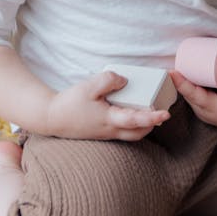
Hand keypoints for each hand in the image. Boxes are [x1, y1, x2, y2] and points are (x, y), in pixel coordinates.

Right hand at [46, 71, 170, 140]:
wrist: (51, 118)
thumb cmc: (69, 104)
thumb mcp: (88, 87)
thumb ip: (108, 80)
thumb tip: (125, 80)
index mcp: (109, 119)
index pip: (136, 120)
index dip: (152, 117)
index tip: (165, 114)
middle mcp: (110, 130)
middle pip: (138, 133)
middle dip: (151, 124)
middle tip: (160, 110)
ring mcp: (106, 134)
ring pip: (131, 135)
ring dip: (142, 126)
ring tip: (147, 110)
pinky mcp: (101, 133)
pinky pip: (122, 132)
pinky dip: (131, 125)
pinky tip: (129, 112)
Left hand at [171, 58, 216, 129]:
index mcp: (211, 108)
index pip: (191, 94)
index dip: (180, 82)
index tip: (171, 71)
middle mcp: (203, 111)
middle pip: (186, 92)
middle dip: (179, 78)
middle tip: (176, 59)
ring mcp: (203, 110)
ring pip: (189, 93)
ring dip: (184, 80)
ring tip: (181, 63)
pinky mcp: (205, 107)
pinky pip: (193, 94)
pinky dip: (190, 84)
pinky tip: (188, 72)